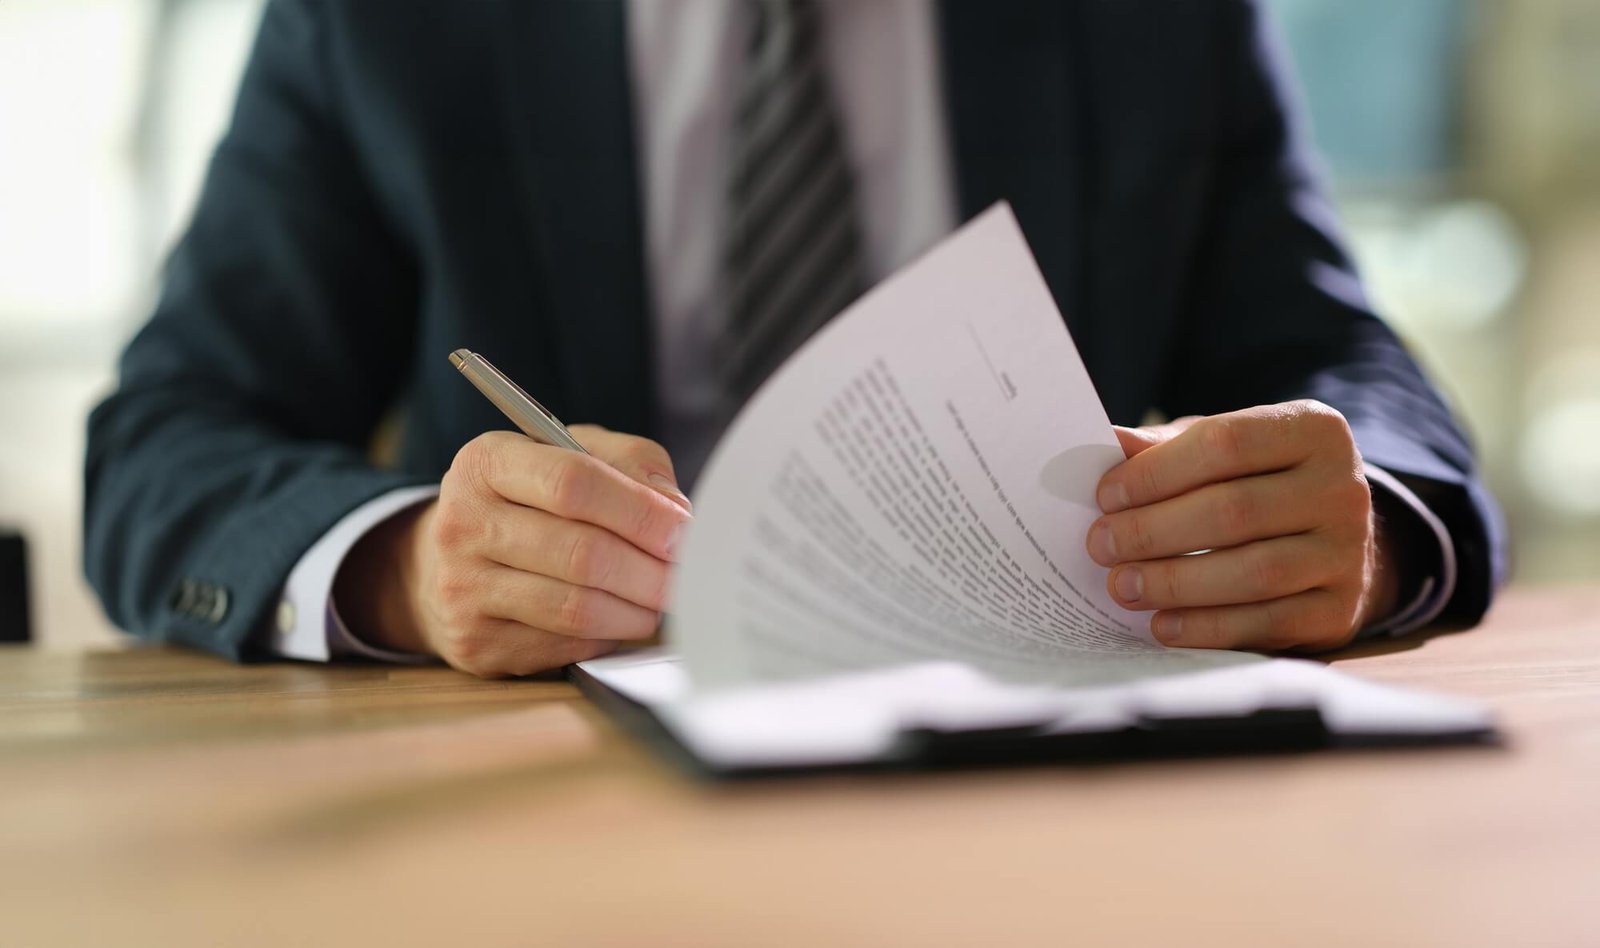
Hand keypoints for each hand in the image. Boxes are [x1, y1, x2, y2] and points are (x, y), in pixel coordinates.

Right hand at [335, 425, 692, 676]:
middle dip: (651, 569)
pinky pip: (566, 646)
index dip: (640, 511)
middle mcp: (464, 523)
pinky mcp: (477, 643)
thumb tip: (674, 509)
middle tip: (688, 574)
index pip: (573, 483)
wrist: (443, 562)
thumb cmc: (527, 500)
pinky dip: (609, 635)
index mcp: (487, 462)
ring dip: (638, 609)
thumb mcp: (570, 454)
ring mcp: (464, 589)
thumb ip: (629, 462)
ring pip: (576, 608)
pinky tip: (623, 619)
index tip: (683, 529)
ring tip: (663, 599)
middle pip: (581, 553)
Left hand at [1085, 400, 1398, 651]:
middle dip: (1154, 531)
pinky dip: (1208, 628)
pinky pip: (1269, 623)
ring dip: (1175, 583)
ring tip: (1122, 586)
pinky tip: (1163, 624)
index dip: (1157, 472)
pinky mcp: (1340, 610)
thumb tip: (1106, 443)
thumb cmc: (1256, 484)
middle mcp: (1343, 488)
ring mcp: (1349, 553)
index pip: (1225, 443)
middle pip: (1235, 510)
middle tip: (1101, 545)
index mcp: (1313, 430)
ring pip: (1254, 572)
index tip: (1106, 496)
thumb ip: (1166, 447)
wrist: (1332, 542)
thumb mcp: (1219, 452)